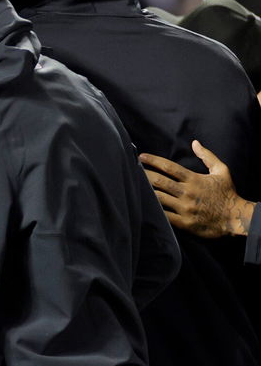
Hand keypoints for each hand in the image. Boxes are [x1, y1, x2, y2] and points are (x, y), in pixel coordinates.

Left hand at [140, 140, 254, 237]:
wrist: (236, 218)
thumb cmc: (227, 193)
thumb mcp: (222, 171)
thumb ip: (207, 156)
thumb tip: (195, 142)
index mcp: (194, 180)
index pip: (170, 167)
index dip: (154, 161)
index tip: (141, 156)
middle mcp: (187, 193)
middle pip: (160, 181)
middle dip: (144, 175)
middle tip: (131, 169)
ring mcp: (185, 208)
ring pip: (159, 198)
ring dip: (145, 191)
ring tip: (133, 186)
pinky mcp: (184, 222)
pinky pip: (164, 215)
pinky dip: (153, 210)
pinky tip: (142, 205)